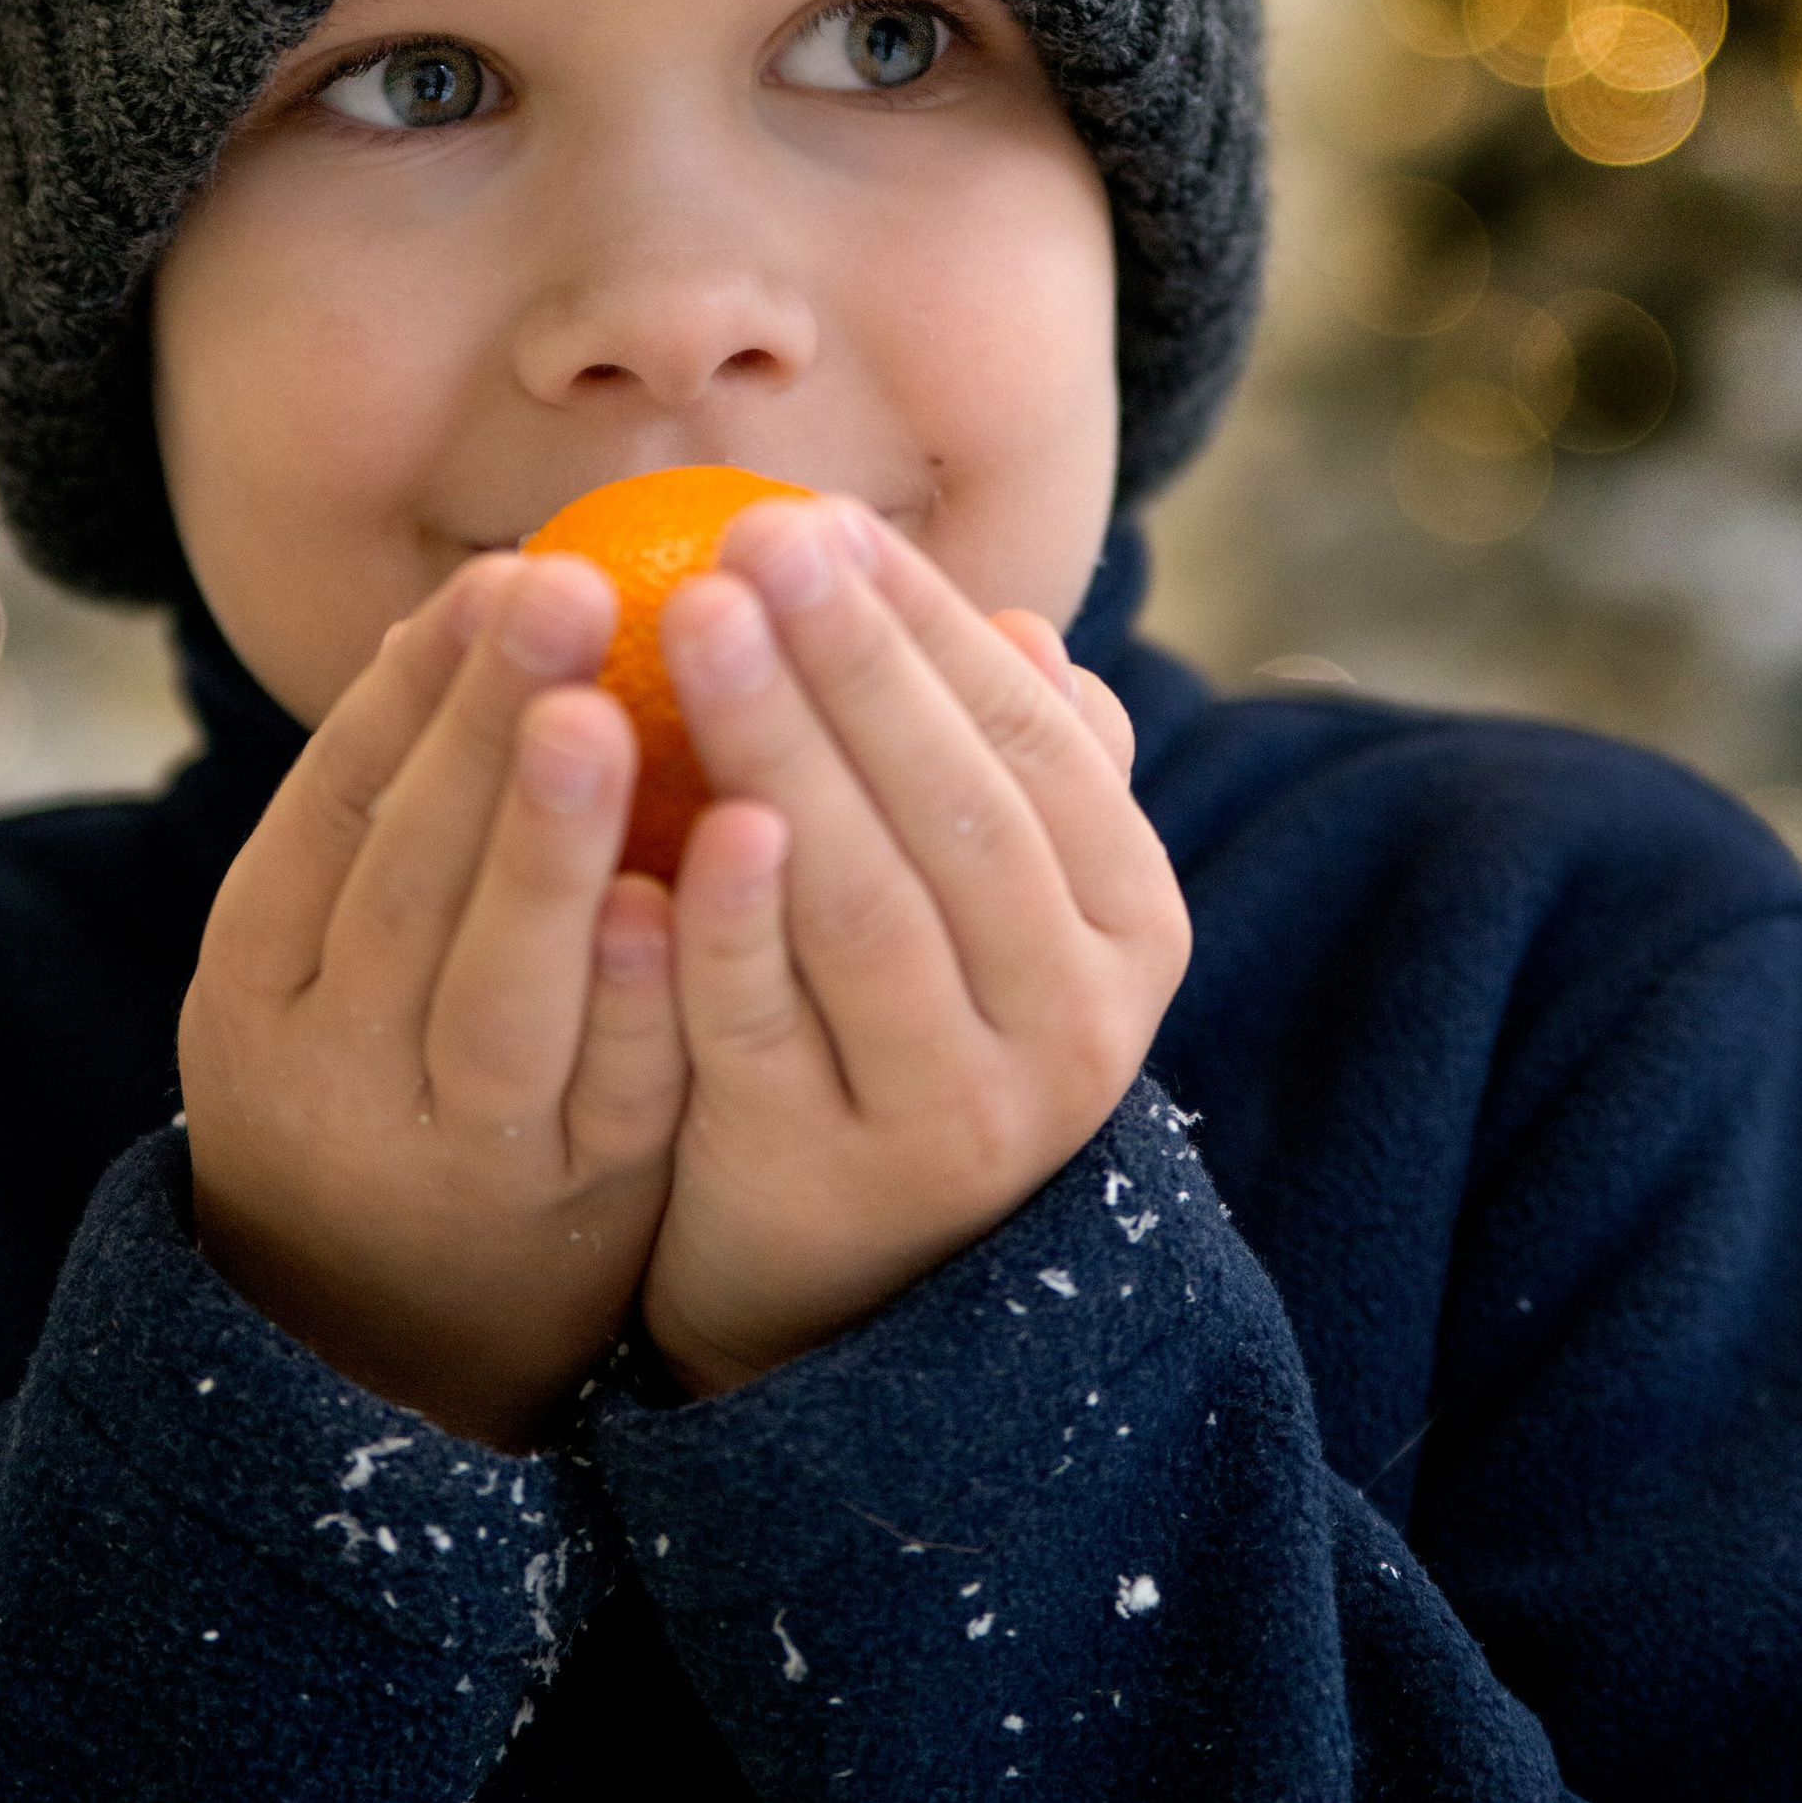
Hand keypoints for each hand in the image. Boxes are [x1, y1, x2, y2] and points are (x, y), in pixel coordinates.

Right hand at [178, 549, 687, 1451]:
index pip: (331, 809)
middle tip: (568, 590)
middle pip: (406, 886)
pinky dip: (636, 1012)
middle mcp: (332, 1063)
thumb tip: (489, 596)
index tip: (501, 571)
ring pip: (497, 998)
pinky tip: (678, 911)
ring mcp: (449, 1149)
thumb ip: (402, 809)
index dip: (414, 690)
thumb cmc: (385, 1071)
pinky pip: (606, 1107)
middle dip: (484, 732)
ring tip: (611, 722)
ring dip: (552, 856)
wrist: (376, 1345)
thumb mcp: (333, 952)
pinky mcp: (569, 1213)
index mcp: (259, 974)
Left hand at [637, 501, 1189, 1396]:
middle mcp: (1072, 1026)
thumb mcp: (988, 909)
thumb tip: (1023, 622)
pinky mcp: (830, 1178)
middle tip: (746, 538)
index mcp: (1128, 926)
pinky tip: (672, 817)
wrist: (840, 1287)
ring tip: (689, 624)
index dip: (923, 622)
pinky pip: (765, 1027)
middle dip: (847, 660)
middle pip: (950, 812)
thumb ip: (1005, 772)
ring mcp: (958, 1114)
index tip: (819, 516)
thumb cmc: (901, 1025)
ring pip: (861, 907)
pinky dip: (724, 921)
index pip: (1030, 741)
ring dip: (779, 747)